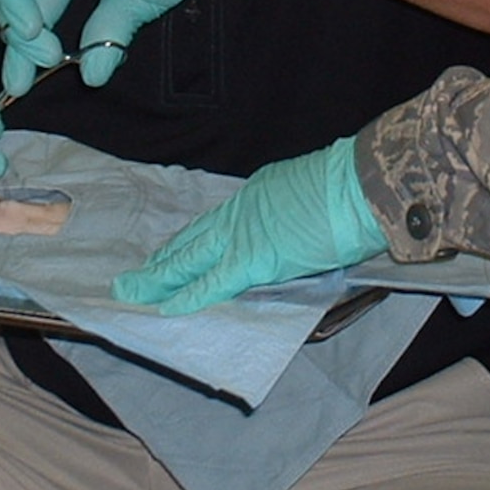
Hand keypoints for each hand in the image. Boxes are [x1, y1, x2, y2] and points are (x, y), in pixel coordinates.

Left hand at [112, 136, 387, 314]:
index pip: (212, 224)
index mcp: (256, 194)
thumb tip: (291, 231)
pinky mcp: (253, 259)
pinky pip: (212, 281)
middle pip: (190, 239)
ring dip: (158, 277)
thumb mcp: (309, 193)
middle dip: (161, 260)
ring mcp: (243, 234)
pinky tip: (163, 305)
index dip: (188, 242)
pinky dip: (187, 295)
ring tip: (131, 291)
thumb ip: (291, 214)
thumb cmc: (349, 189)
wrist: (359, 185)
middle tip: (133, 276)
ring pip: (189, 258)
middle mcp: (240, 211)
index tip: (169, 253)